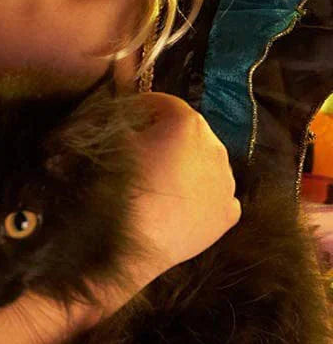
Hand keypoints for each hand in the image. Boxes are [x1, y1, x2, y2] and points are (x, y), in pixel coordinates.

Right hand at [125, 92, 240, 283]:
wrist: (140, 241)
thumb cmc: (125, 185)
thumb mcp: (114, 142)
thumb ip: (121, 119)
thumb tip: (123, 114)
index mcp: (188, 124)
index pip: (164, 102)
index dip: (142, 108)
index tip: (127, 120)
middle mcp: (216, 147)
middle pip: (188, 131)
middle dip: (167, 136)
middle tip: (142, 152)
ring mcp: (227, 182)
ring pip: (204, 161)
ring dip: (186, 164)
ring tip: (161, 181)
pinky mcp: (230, 212)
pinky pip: (215, 192)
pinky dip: (200, 193)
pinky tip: (179, 203)